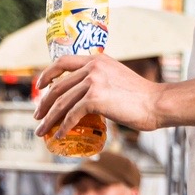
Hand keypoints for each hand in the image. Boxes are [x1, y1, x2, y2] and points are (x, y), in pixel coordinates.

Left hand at [33, 51, 162, 138]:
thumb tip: (85, 96)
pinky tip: (60, 136)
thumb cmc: (140, 96)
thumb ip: (100, 79)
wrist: (156, 102)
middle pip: (58, 86)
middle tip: (37, 116)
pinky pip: (72, 115)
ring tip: (42, 131)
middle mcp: (92, 67)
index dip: (47, 74)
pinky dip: (63, 127)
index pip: (62, 61)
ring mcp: (92, 82)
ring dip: (49, 119)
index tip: (40, 86)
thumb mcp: (116, 77)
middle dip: (44, 104)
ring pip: (61, 103)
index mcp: (96, 59)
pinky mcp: (95, 99)